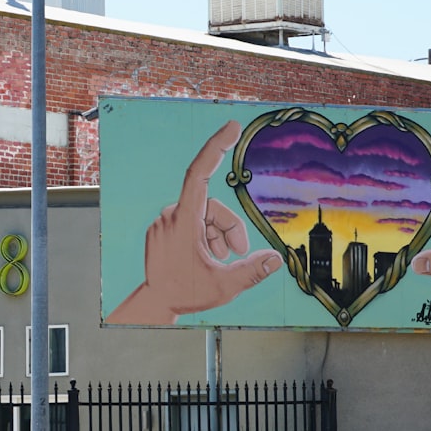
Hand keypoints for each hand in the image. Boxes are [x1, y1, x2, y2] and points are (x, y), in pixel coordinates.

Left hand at [107, 121, 283, 324]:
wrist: (155, 303)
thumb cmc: (184, 293)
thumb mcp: (224, 286)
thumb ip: (252, 271)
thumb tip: (275, 259)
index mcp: (183, 220)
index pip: (200, 173)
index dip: (216, 147)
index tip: (232, 127)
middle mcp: (171, 215)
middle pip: (213, 207)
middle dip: (230, 228)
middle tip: (237, 254)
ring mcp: (165, 221)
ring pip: (204, 215)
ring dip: (218, 235)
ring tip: (218, 260)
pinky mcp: (164, 229)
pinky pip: (191, 222)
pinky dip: (205, 236)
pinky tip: (206, 257)